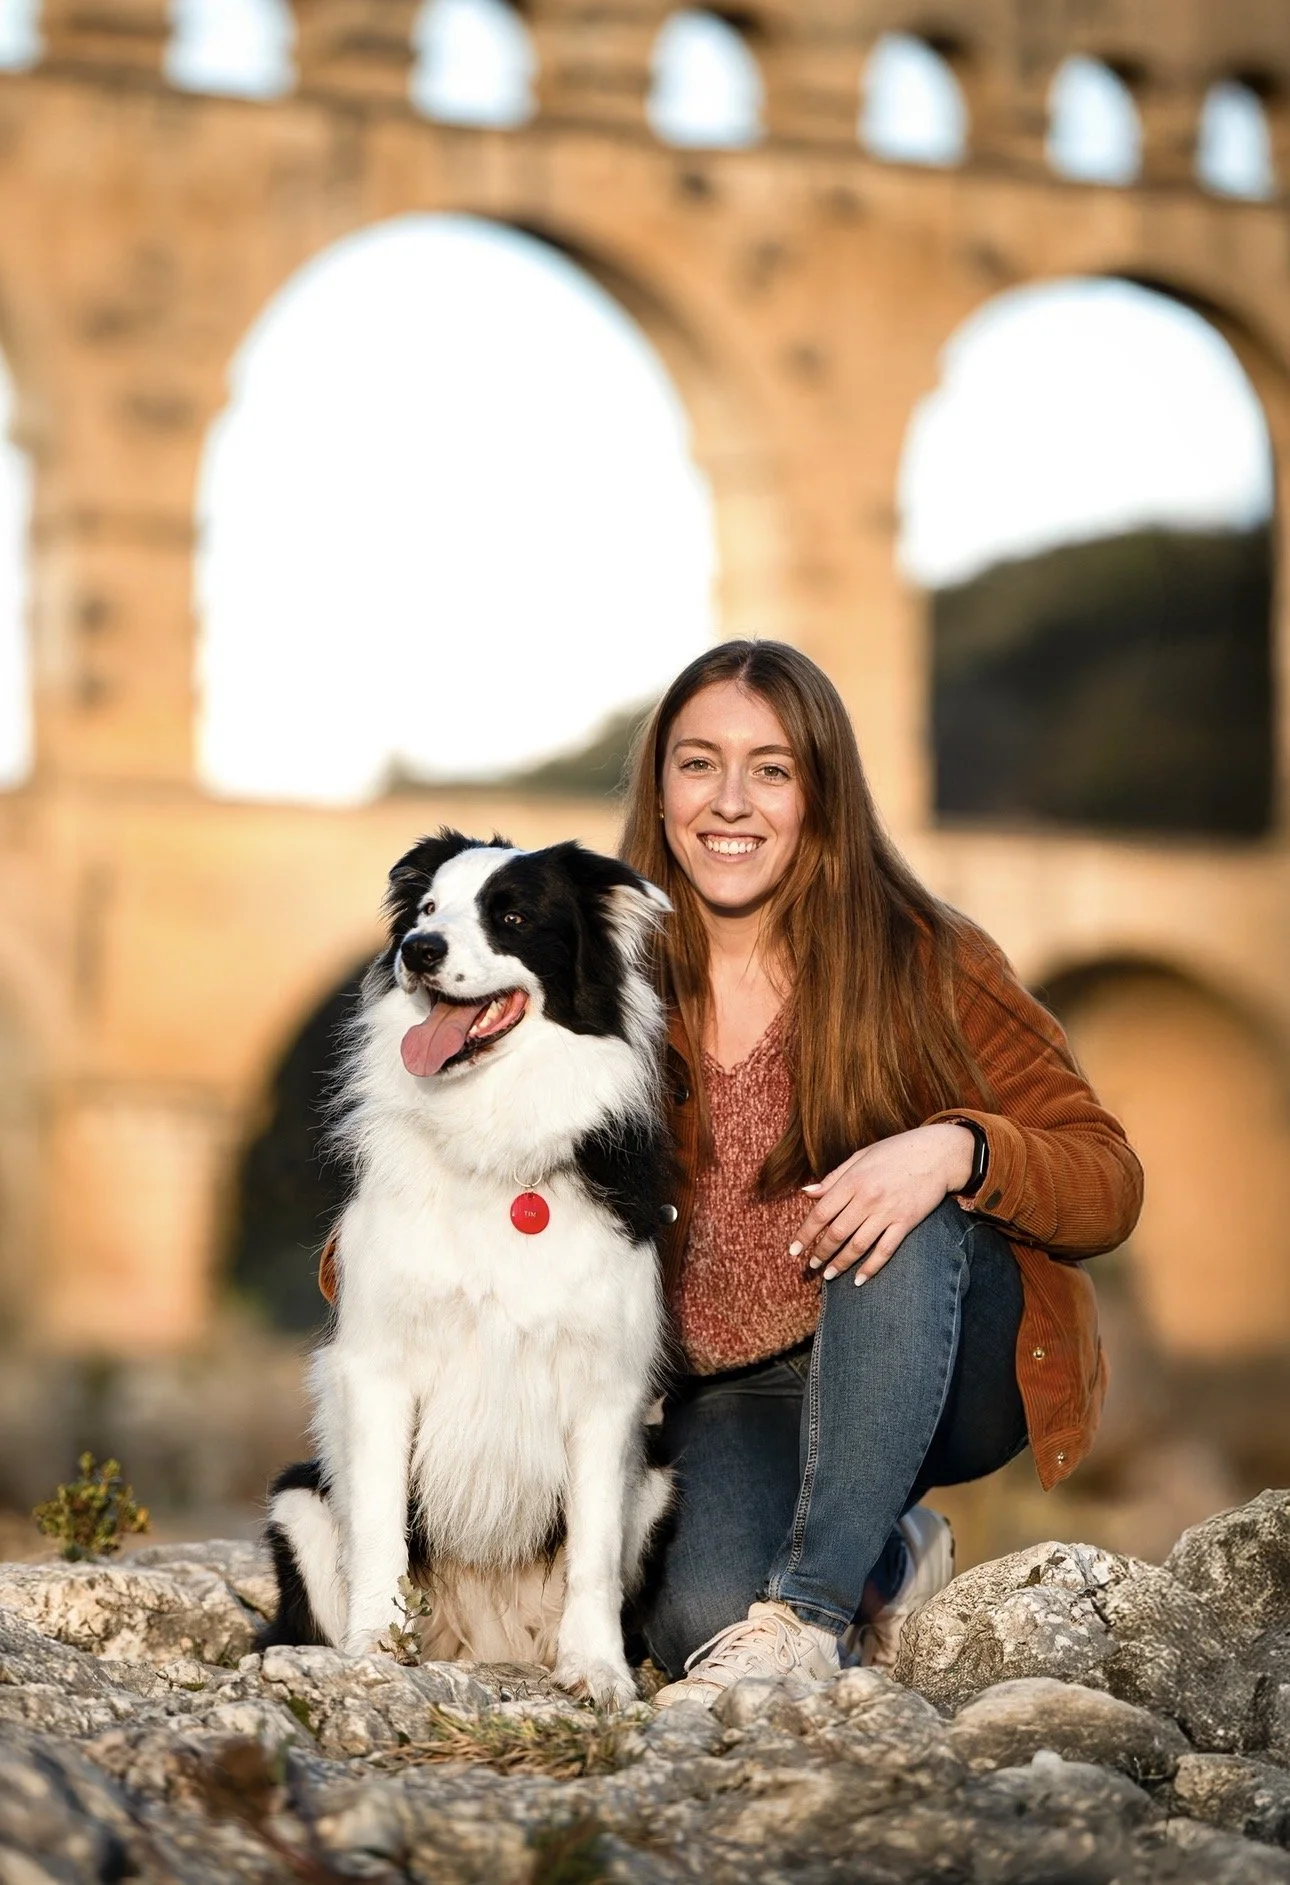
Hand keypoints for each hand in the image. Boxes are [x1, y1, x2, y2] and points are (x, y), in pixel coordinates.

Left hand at [789, 1123, 976, 1284]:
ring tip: (828, 1275)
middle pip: (836, 1233)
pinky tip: (859, 1279)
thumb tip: (807, 1193)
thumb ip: (834, 1177)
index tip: (794, 1251)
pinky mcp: (906, 1223)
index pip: (821, 1213)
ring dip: (840, 1263)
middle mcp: (868, 1198)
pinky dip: (870, 1268)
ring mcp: (888, 1212)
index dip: (804, 1234)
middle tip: (811, 1266)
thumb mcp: (861, 1156)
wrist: (937, 1153)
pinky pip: (885, 1251)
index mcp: (853, 1180)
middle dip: (820, 1253)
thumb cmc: (896, 1151)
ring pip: (857, 1246)